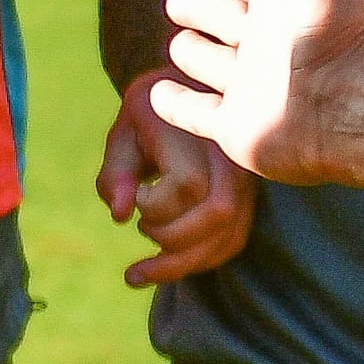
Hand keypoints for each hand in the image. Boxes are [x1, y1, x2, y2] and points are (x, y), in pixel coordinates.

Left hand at [97, 95, 252, 286]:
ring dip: (182, 264)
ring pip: (228, 236)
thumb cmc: (151, 112)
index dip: (154, 202)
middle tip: (139, 227)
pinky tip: (169, 268)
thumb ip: (116, 170)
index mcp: (199, 133)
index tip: (135, 195)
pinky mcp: (248, 199)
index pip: (187, 185)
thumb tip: (118, 215)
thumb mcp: (125, 130)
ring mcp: (245, 181)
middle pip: (215, 215)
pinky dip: (201, 261)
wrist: (193, 90)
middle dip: (170, 238)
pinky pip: (234, 240)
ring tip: (139, 273)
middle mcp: (231, 158)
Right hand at [152, 0, 363, 199]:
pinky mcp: (235, 129)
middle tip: (183, 3)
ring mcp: (248, 87)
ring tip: (180, 45)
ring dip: (189, 53)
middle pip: (217, 15)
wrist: (357, 107)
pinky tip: (161, 93)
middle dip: (198, 5)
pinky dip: (174, 103)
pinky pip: (193, 113)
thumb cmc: (347, 23)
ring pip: (205, 62)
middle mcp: (265, 41)